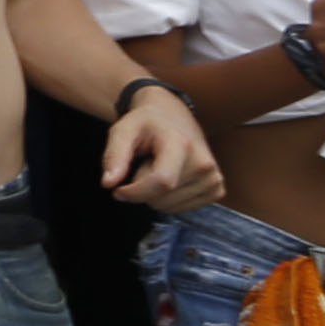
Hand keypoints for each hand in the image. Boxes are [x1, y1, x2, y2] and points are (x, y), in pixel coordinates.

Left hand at [101, 77, 223, 211]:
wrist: (173, 116)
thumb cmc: (145, 124)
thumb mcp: (122, 131)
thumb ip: (114, 156)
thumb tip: (108, 183)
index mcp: (181, 144)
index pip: (161, 182)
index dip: (135, 192)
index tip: (117, 189)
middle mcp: (203, 163)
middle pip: (161, 198)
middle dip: (142, 188)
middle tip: (145, 164)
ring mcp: (213, 178)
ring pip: (169, 207)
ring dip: (154, 193)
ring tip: (158, 168)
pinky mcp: (216, 190)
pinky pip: (181, 209)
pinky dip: (168, 199)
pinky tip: (170, 177)